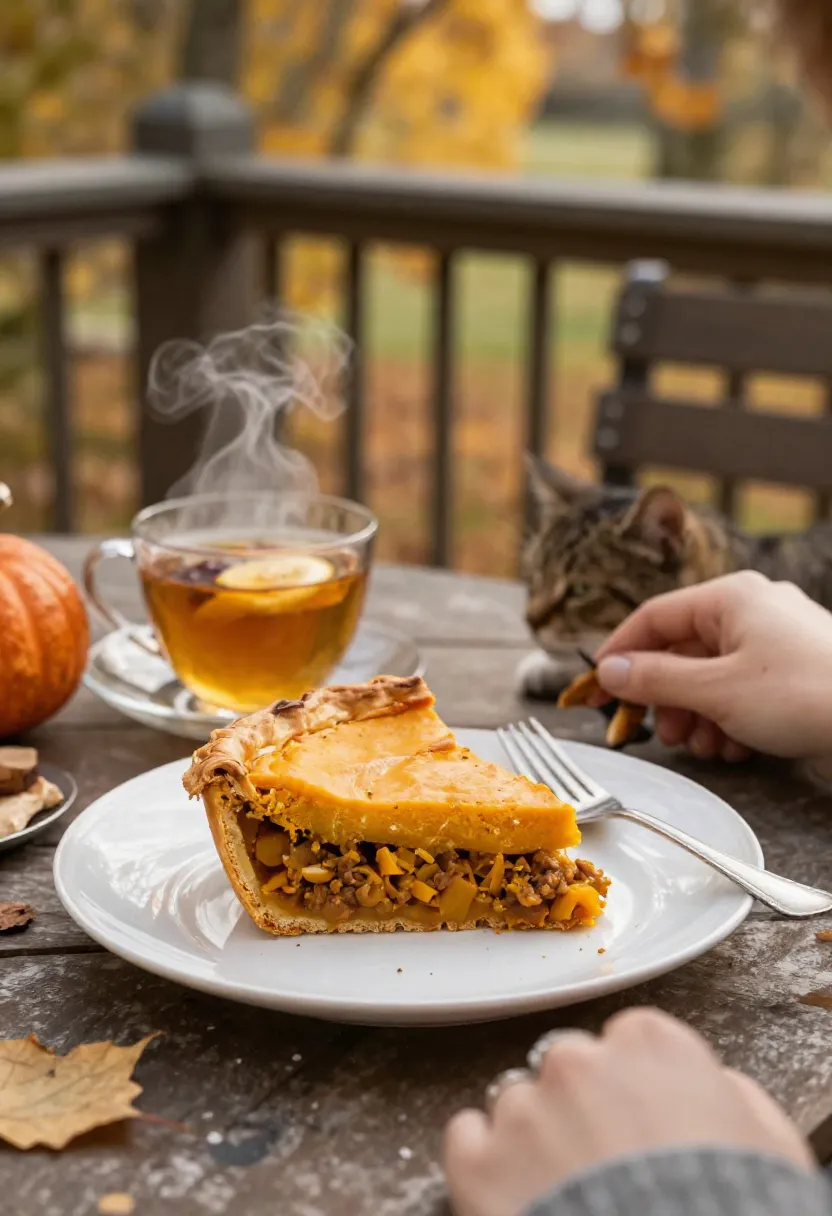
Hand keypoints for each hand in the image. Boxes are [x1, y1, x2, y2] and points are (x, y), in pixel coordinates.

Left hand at [444, 1008, 813, 1215]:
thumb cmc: (726, 1203)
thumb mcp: (764, 1140)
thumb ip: (725, 1091)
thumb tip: (710, 1085)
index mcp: (648, 1044)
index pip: (628, 1041)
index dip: (634, 1084)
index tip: (639, 1116)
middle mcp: (576, 1061)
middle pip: (567, 1066)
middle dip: (579, 1104)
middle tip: (603, 1158)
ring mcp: (522, 1109)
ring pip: (515, 1101)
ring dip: (533, 1134)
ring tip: (562, 1185)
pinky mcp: (478, 1161)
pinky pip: (467, 1136)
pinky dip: (484, 1159)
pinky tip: (515, 1189)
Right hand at [592, 572, 831, 762]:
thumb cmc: (807, 695)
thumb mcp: (715, 691)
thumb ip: (655, 680)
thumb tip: (610, 671)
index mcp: (731, 597)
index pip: (654, 616)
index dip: (621, 653)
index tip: (599, 687)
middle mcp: (753, 612)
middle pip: (682, 650)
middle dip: (666, 697)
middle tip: (660, 731)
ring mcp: (776, 643)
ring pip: (711, 676)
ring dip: (697, 715)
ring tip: (702, 744)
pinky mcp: (794, 675)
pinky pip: (742, 691)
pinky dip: (728, 719)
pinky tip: (735, 747)